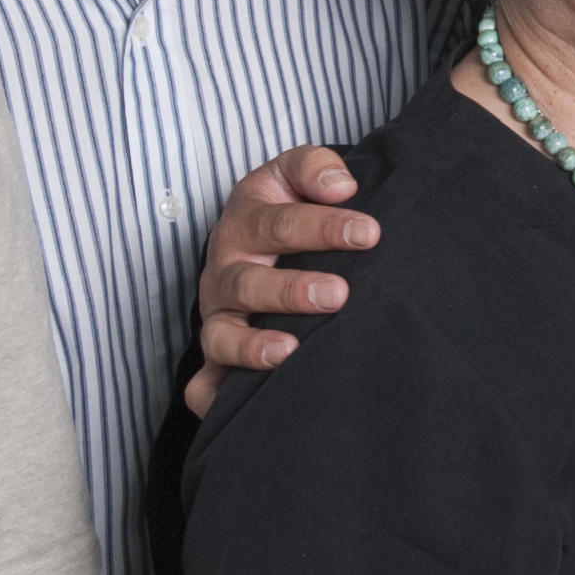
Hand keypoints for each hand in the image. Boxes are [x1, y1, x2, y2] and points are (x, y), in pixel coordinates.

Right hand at [187, 146, 377, 411]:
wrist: (258, 244)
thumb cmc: (286, 210)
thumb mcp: (292, 176)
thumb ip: (314, 169)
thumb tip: (342, 186)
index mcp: (244, 222)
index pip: (279, 222)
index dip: (323, 227)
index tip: (370, 233)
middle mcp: (225, 272)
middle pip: (247, 283)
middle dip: (291, 290)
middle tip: (339, 295)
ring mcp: (217, 318)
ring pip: (222, 335)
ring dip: (253, 346)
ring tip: (291, 350)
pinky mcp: (214, 360)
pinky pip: (204, 386)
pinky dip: (214, 397)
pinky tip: (238, 405)